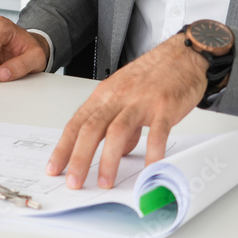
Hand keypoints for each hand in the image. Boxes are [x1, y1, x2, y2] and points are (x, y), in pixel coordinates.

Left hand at [46, 35, 206, 189]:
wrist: (183, 54)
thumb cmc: (154, 73)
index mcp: (105, 95)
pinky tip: (150, 170)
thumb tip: (117, 152)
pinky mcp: (165, 106)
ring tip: (105, 182)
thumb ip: (117, 123)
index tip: (55, 168)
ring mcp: (141, 101)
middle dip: (80, 158)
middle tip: (74, 182)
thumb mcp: (126, 94)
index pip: (77, 123)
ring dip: (108, 160)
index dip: (64, 147)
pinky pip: (157, 133)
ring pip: (118, 131)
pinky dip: (152, 154)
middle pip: (92, 128)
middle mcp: (119, 97)